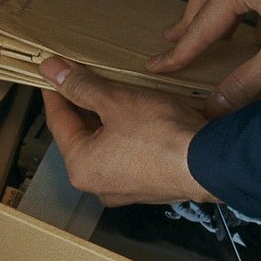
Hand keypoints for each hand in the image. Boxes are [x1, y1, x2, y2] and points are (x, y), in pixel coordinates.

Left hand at [39, 56, 216, 206]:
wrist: (210, 163)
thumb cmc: (161, 136)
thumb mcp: (116, 101)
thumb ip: (81, 86)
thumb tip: (50, 71)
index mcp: (81, 166)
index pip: (58, 121)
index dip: (56, 91)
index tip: (53, 73)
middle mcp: (98, 184)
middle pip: (82, 136)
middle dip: (84, 105)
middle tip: (85, 77)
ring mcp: (125, 189)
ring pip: (107, 146)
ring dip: (109, 121)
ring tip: (117, 94)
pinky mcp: (150, 187)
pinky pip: (130, 156)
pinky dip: (129, 136)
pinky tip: (141, 118)